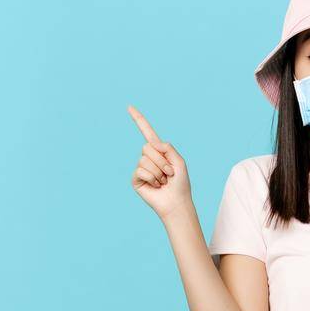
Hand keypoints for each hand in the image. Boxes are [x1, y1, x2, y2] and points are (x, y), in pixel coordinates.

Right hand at [128, 105, 192, 221]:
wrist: (176, 203)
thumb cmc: (180, 183)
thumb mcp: (179, 161)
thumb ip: (168, 147)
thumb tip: (151, 144)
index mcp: (159, 151)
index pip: (147, 132)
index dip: (138, 120)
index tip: (129, 107)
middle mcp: (148, 158)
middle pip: (148, 147)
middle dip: (161, 160)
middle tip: (169, 174)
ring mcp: (141, 168)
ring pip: (145, 160)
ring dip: (158, 172)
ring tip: (164, 181)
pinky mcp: (136, 179)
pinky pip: (141, 171)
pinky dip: (152, 178)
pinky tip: (156, 186)